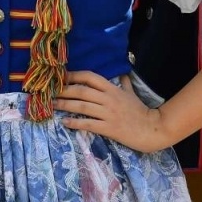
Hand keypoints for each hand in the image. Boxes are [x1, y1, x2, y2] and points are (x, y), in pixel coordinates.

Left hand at [54, 71, 171, 152]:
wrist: (151, 129)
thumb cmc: (140, 111)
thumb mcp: (132, 93)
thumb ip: (124, 83)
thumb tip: (122, 73)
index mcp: (113, 89)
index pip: (90, 77)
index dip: (74, 75)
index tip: (61, 76)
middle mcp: (108, 99)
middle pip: (81, 91)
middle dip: (64, 90)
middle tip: (49, 91)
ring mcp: (108, 114)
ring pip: (82, 107)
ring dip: (65, 105)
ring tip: (52, 105)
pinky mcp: (108, 128)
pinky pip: (88, 124)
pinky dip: (75, 123)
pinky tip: (65, 122)